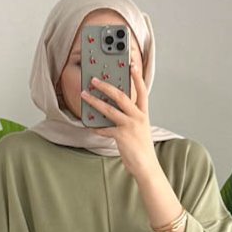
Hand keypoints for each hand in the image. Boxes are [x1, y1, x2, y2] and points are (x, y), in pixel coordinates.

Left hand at [80, 61, 156, 179]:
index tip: (131, 65)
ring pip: (109, 109)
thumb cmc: (141, 148)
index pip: (142, 90)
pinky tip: (90, 126)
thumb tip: (112, 109)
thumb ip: (130, 117)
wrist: (146, 166)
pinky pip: (105, 129)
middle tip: (95, 80)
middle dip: (106, 86)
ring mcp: (130, 126)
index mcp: (143, 113)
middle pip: (122, 96)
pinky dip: (96, 128)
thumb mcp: (140, 128)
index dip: (137, 77)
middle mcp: (138, 117)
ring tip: (85, 95)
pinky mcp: (122, 136)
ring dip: (95, 101)